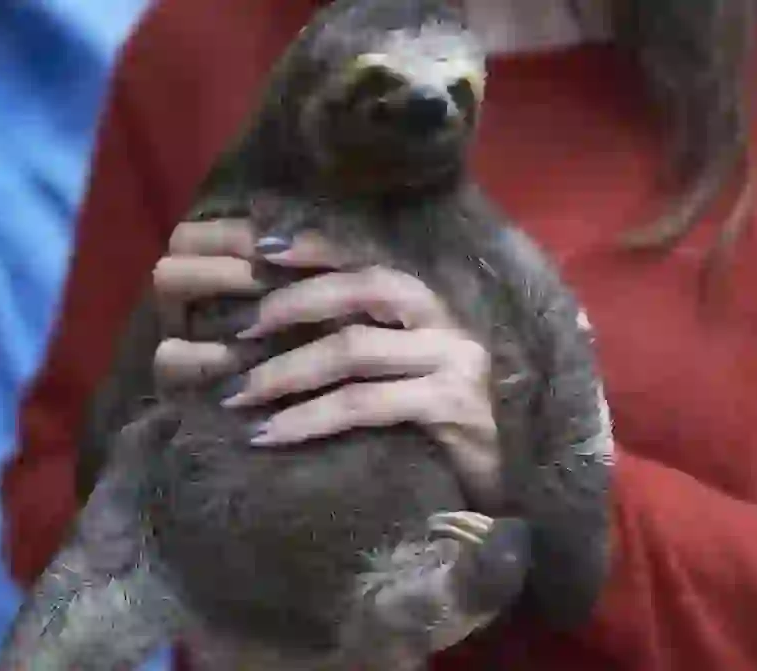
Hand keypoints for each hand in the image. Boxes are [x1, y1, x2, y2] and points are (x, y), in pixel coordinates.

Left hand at [152, 218, 503, 509]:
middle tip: (239, 330)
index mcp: (434, 309)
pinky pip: (364, 405)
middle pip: (364, 289)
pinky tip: (272, 435)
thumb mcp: (411, 378)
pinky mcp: (452, 408)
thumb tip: (285, 337)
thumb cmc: (452, 433)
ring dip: (287, 370)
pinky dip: (310, 418)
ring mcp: (455, 363)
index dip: (319, 248)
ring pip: (354, 348)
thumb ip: (369, 349)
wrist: (517, 486)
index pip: (372, 261)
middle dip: (294, 303)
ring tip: (239, 394)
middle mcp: (447, 324)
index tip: (264, 249)